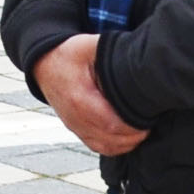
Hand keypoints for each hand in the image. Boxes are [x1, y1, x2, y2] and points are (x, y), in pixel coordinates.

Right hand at [37, 33, 142, 157]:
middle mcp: (75, 117)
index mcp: (80, 98)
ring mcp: (75, 126)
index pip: (110, 123)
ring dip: (125, 144)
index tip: (148, 120)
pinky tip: (127, 138)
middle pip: (109, 139)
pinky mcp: (76, 129)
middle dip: (133, 137)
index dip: (132, 127)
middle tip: (149, 126)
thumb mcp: (89, 47)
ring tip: (141, 132)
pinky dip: (114, 146)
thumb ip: (113, 54)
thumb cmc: (67, 56)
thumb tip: (138, 60)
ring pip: (104, 147)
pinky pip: (97, 146)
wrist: (44, 65)